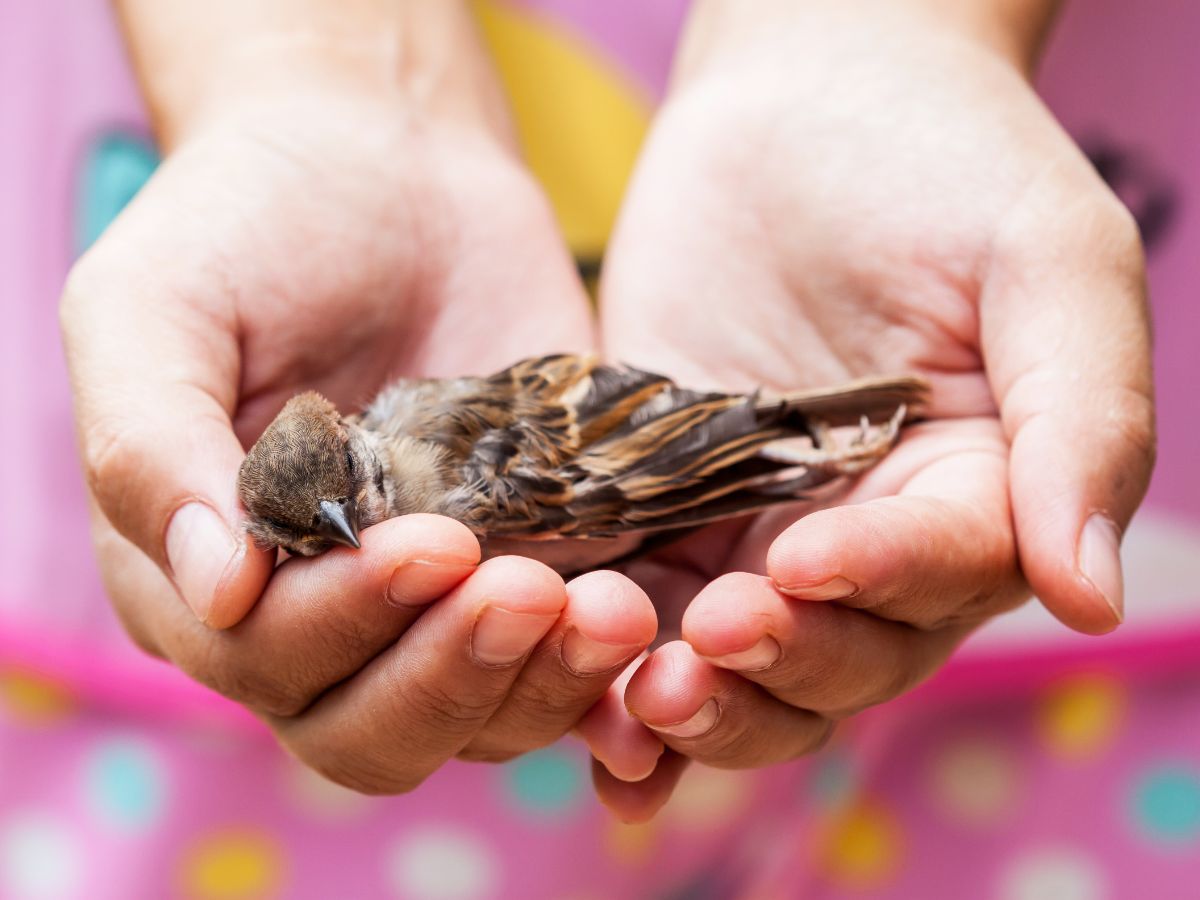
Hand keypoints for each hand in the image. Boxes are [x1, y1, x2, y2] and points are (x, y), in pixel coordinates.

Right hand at [61, 5, 658, 790]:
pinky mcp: (530, 562)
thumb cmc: (244, 226)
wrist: (384, 164)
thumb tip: (216, 586)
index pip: (268, 662)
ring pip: (481, 718)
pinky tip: (640, 621)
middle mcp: (318, 615)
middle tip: (524, 589)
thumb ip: (151, 445)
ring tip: (607, 609)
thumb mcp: (153, 310)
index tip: (427, 541)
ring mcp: (433, 602)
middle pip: (374, 730)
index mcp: (206, 576)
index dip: (346, 623)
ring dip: (545, 683)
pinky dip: (604, 670)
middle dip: (452, 675)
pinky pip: (564, 664)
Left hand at [594, 0, 1153, 818]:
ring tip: (636, 701)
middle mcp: (873, 540)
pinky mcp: (665, 509)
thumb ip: (1082, 417)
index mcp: (980, 495)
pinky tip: (588, 722)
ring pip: (739, 666)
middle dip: (777, 665)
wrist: (800, 101)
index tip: (803, 558)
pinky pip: (644, 608)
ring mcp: (759, 531)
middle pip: (841, 657)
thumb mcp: (1045, 258)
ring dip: (694, 704)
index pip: (938, 576)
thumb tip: (1093, 594)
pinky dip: (615, 676)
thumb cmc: (940, 162)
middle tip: (708, 638)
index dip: (874, 582)